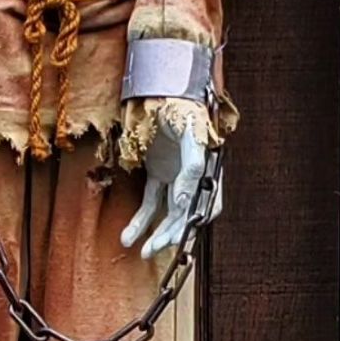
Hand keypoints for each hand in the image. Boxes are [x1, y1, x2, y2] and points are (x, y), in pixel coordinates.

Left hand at [120, 117, 220, 258]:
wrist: (164, 89)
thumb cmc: (183, 109)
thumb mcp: (190, 138)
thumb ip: (191, 170)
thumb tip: (183, 203)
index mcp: (210, 171)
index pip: (207, 206)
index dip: (195, 222)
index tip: (180, 235)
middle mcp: (194, 178)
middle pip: (185, 214)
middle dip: (170, 233)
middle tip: (155, 249)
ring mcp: (175, 177)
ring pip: (167, 213)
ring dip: (155, 233)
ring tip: (141, 251)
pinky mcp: (158, 174)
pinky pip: (150, 202)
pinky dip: (139, 220)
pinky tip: (128, 236)